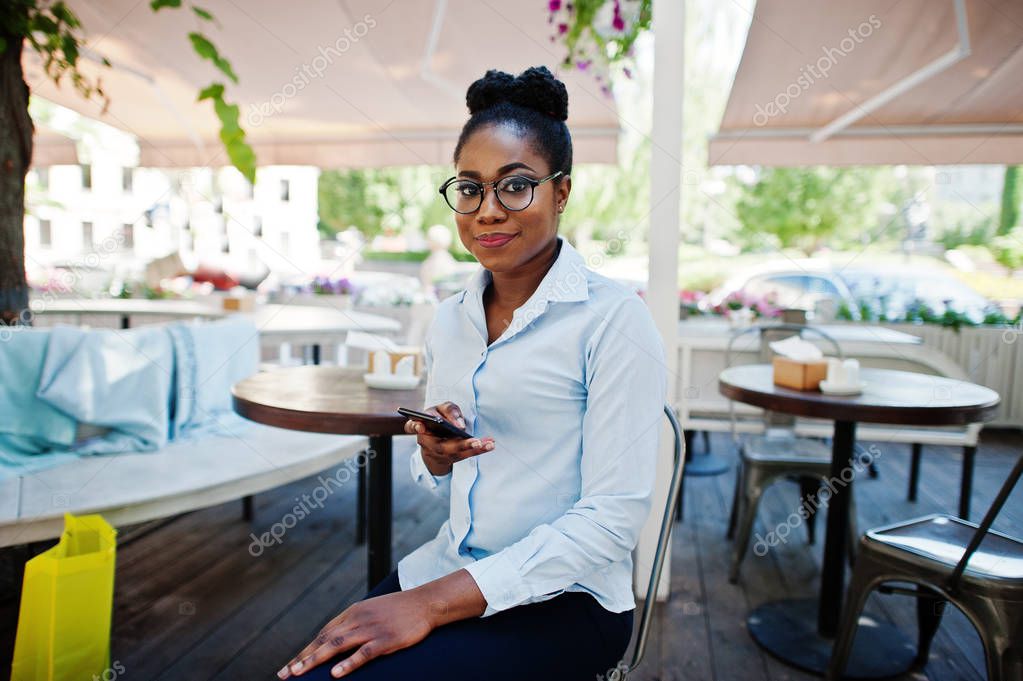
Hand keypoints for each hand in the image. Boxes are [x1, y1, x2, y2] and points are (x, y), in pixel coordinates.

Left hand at [278, 590, 435, 678]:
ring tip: (300, 672)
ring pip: (337, 645)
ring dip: (316, 660)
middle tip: (286, 673)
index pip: (323, 633)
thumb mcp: (372, 611)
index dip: (306, 650)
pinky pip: (363, 653)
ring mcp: (371, 629)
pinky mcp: (386, 639)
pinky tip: (335, 674)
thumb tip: (337, 639)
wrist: (425, 602)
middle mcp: (357, 619)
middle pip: (324, 640)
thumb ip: (354, 623)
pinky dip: (348, 663)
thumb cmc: (399, 609)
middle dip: (303, 657)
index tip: (291, 665)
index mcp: (353, 612)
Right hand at [403, 401, 493, 476]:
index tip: (420, 425)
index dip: (416, 426)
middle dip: (461, 445)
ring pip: (457, 454)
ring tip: (489, 444)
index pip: (415, 426)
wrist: (435, 437)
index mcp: (420, 427)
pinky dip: (479, 451)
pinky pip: (465, 455)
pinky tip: (490, 445)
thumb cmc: (439, 417)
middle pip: (444, 446)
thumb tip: (459, 424)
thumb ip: (449, 411)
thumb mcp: (442, 409)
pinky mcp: (451, 457)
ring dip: (475, 449)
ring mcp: (439, 454)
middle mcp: (428, 443)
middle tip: (476, 442)